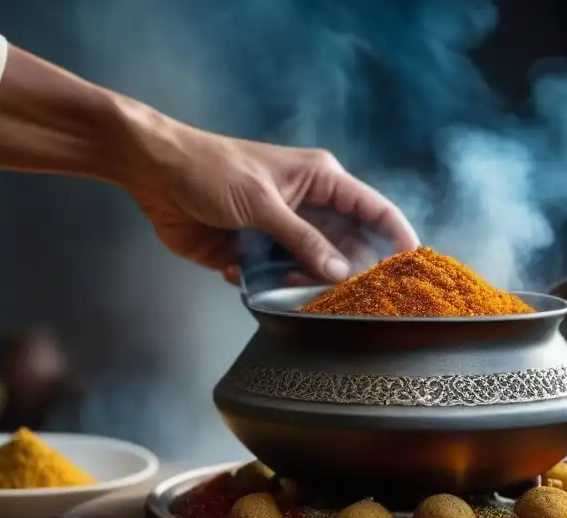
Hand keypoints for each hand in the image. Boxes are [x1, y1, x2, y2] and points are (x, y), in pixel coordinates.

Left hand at [117, 107, 419, 284]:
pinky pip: (273, 281)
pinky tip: (235, 268)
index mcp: (320, 181)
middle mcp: (306, 208)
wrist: (153, 175)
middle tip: (349, 298)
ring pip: (310, 270)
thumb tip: (341, 273)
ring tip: (287, 289)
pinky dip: (261, 284)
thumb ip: (303, 240)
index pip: (373, 210)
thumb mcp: (263, 203)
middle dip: (346, 273)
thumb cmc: (210, 169)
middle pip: (345, 248)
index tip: (413, 267)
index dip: (396, 237)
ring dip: (300, 283)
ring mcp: (280, 233)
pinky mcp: (252, 254)